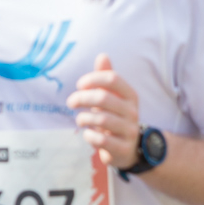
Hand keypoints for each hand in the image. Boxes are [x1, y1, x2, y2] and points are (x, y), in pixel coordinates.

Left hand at [68, 54, 142, 170]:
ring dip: (83, 118)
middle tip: (71, 102)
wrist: (130, 148)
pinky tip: (88, 134)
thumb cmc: (115, 117)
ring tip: (80, 120)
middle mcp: (132, 111)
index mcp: (130, 95)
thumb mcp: (113, 97)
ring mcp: (129, 131)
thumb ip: (106, 78)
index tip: (79, 85)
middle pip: (103, 98)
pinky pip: (101, 140)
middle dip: (82, 98)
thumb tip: (102, 55)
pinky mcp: (123, 148)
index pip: (112, 79)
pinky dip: (89, 136)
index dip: (93, 79)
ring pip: (101, 119)